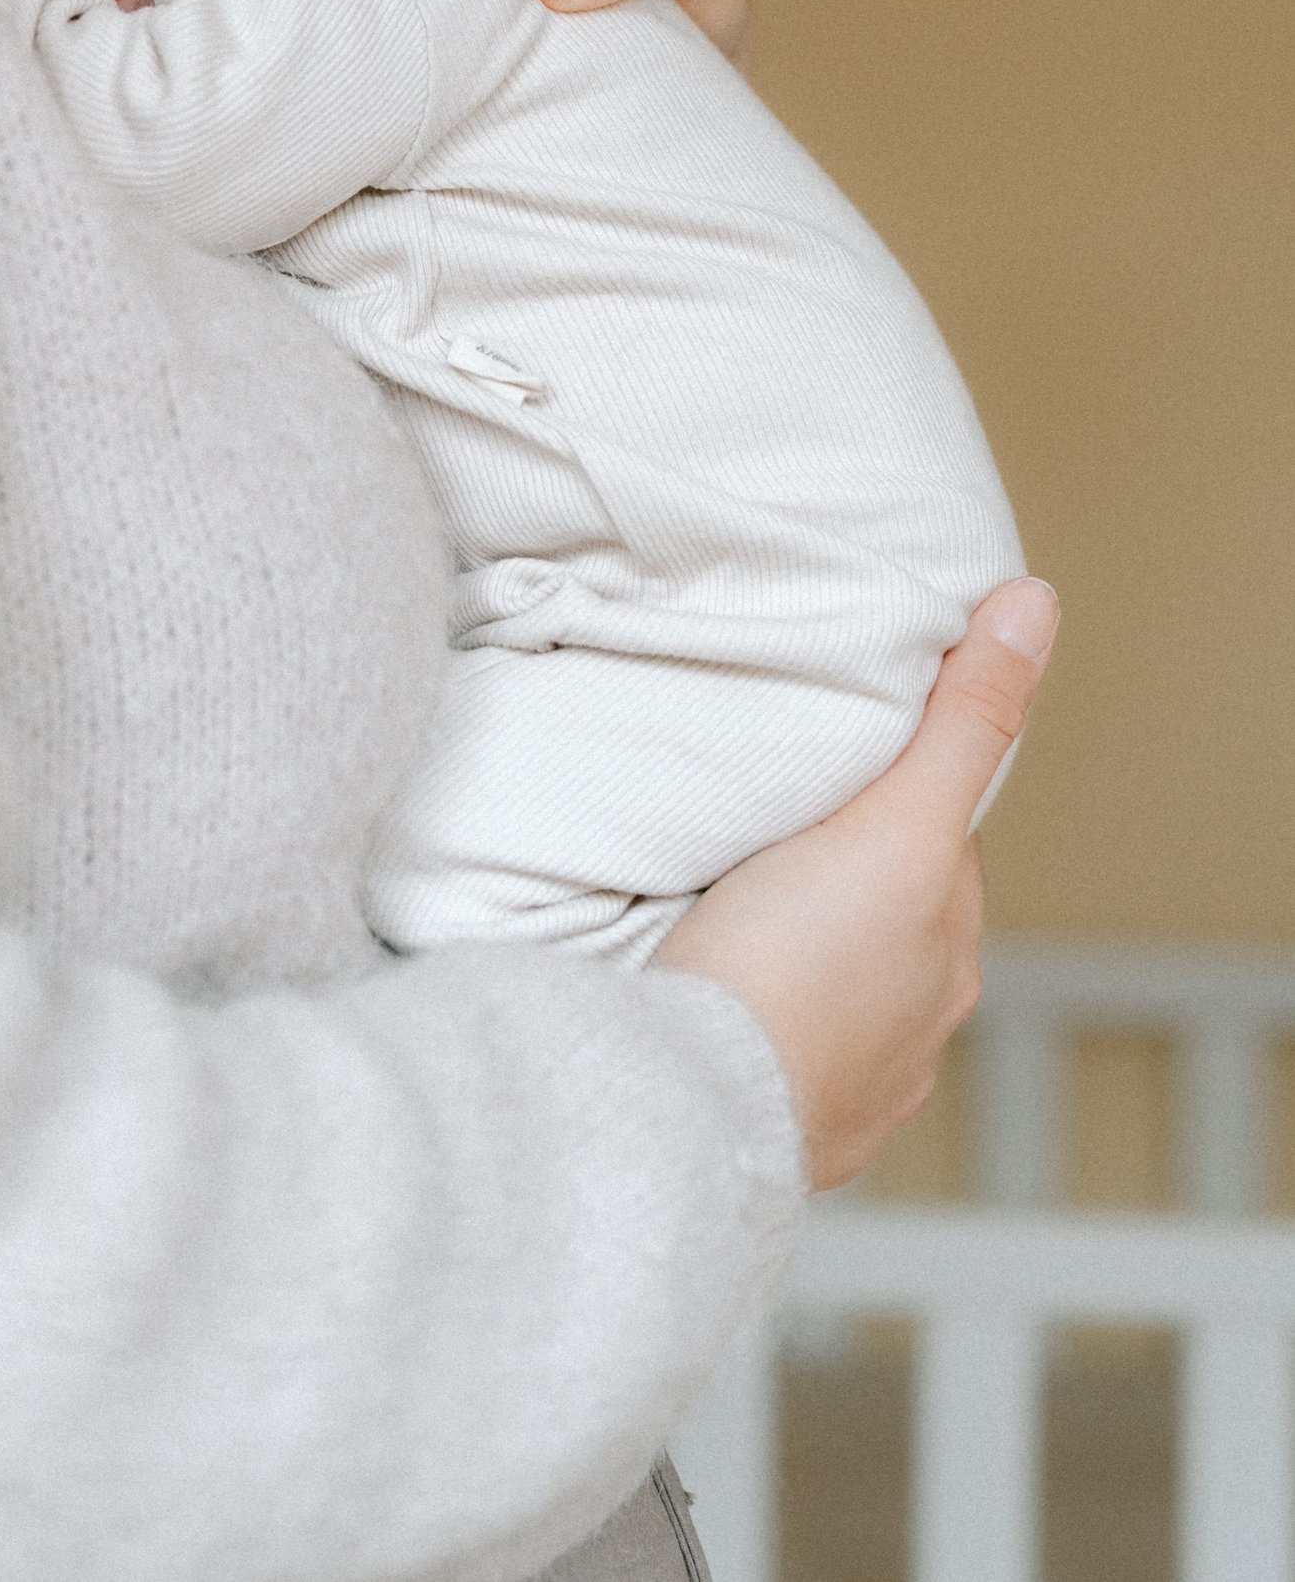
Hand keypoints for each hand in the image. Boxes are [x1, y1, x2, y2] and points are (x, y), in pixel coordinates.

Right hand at [656, 581, 1059, 1189]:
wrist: (690, 1110)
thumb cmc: (797, 970)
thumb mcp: (899, 822)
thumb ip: (963, 720)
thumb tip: (1036, 604)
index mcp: (947, 955)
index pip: (935, 843)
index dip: (891, 787)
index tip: (835, 750)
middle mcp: (911, 1028)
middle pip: (882, 909)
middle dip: (839, 866)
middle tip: (764, 812)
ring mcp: (843, 1085)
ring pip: (826, 980)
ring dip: (792, 943)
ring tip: (724, 897)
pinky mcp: (769, 1121)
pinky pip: (769, 1043)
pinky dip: (750, 1011)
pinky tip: (708, 986)